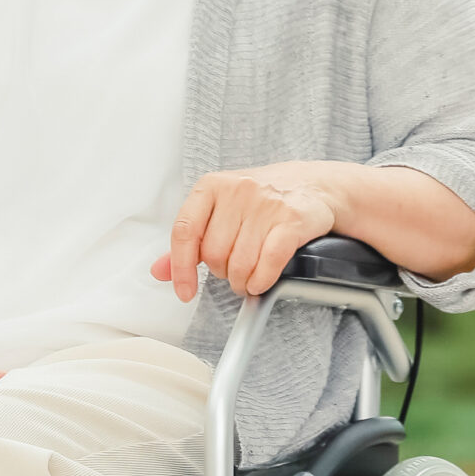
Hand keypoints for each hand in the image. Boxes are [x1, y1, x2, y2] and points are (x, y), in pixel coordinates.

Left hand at [157, 161, 353, 299]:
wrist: (313, 185)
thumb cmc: (262, 199)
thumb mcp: (221, 210)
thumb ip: (190, 241)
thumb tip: (161, 270)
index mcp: (213, 186)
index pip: (185, 231)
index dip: (181, 267)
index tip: (185, 291)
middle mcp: (239, 190)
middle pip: (214, 253)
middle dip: (222, 273)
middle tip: (232, 271)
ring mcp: (267, 204)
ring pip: (241, 263)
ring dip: (243, 281)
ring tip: (249, 276)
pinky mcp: (292, 220)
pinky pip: (268, 264)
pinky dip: (262, 281)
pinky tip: (262, 280)